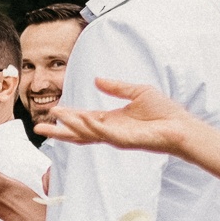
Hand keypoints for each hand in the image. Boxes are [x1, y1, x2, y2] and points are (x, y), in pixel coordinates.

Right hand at [37, 78, 193, 153]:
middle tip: (38, 128)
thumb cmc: (163, 111)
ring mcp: (116, 137)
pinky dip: (92, 126)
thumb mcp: (138, 92)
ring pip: (87, 133)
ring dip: (70, 126)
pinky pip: (104, 133)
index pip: (84, 117)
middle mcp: (110, 131)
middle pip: (78, 132)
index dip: (68, 114)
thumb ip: (117, 87)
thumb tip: (96, 79)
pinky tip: (81, 117)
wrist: (181, 125)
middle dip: (59, 130)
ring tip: (53, 118)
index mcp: (111, 120)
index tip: (53, 110)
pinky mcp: (125, 141)